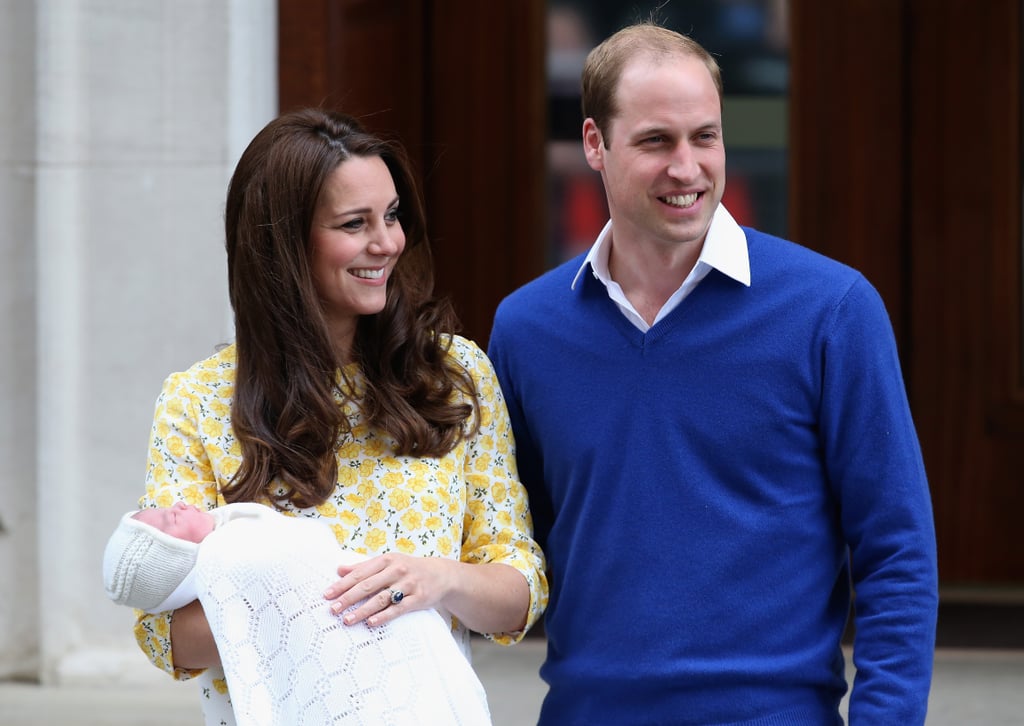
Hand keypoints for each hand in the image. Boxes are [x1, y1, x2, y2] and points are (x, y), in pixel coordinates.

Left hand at [323, 552, 452, 627]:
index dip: (342, 584)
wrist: (441, 574)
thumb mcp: (388, 562)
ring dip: (362, 610)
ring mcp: (408, 584)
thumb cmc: (408, 568)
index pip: (360, 573)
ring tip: (347, 619)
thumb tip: (339, 569)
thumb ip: (364, 566)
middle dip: (348, 598)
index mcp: (386, 560)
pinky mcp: (418, 598)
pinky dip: (384, 616)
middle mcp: (397, 570)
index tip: (327, 594)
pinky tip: (372, 622)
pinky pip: (399, 609)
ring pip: (381, 599)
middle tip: (332, 609)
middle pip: (367, 586)